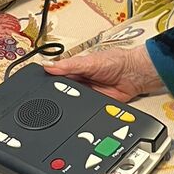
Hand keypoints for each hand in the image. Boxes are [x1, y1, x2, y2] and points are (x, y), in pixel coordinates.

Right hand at [43, 45, 164, 101]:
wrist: (135, 75)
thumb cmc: (117, 61)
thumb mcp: (89, 61)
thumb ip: (70, 65)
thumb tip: (48, 65)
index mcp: (75, 69)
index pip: (55, 76)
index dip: (47, 81)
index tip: (38, 85)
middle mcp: (79, 82)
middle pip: (62, 91)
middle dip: (58, 96)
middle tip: (56, 96)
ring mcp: (86, 94)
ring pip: (72, 103)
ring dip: (70, 104)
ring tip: (71, 102)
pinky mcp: (94, 105)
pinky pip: (84, 110)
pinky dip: (82, 112)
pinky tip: (81, 109)